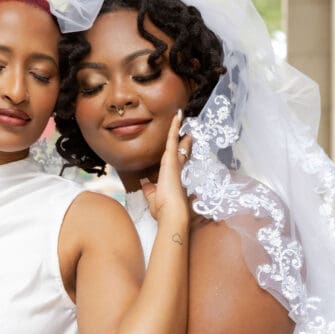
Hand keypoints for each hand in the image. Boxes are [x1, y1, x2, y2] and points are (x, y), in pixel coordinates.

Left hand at [142, 110, 192, 224]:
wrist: (173, 216)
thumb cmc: (165, 212)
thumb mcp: (154, 200)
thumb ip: (150, 192)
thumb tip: (145, 185)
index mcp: (173, 179)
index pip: (178, 162)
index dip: (182, 153)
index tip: (185, 145)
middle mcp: (176, 170)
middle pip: (181, 152)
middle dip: (185, 141)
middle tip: (189, 131)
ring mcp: (174, 164)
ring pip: (176, 144)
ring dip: (178, 130)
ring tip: (180, 117)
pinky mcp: (171, 161)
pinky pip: (172, 141)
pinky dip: (174, 129)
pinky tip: (176, 117)